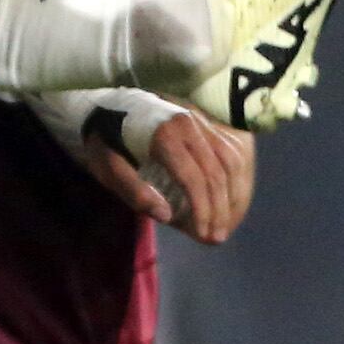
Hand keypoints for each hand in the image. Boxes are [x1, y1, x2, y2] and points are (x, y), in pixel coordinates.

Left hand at [82, 112, 253, 242]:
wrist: (110, 105)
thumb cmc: (106, 141)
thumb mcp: (107, 168)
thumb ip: (133, 191)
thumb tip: (165, 216)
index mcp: (164, 135)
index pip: (194, 178)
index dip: (203, 210)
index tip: (203, 235)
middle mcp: (189, 123)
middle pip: (218, 172)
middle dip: (221, 210)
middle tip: (217, 238)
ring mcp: (201, 120)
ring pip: (231, 161)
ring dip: (234, 196)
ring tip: (227, 223)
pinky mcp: (207, 122)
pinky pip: (233, 151)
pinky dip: (237, 179)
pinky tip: (232, 200)